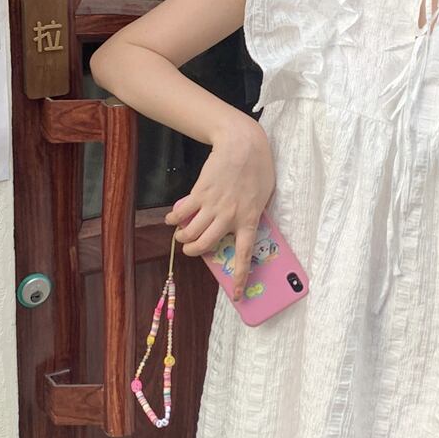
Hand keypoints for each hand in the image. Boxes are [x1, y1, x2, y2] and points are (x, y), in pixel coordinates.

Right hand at [164, 118, 275, 300]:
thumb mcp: (265, 195)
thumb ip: (254, 213)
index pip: (244, 255)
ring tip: (182, 235)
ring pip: (191, 232)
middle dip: (195, 252)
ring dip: (183, 238)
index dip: (240, 277)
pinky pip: (182, 212)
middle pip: (206, 246)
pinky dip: (173, 218)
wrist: (242, 143)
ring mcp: (213, 205)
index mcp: (250, 219)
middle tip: (192, 249)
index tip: (236, 294)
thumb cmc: (258, 167)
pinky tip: (172, 218)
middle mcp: (229, 216)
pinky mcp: (199, 192)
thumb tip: (242, 227)